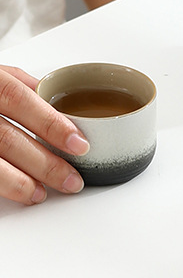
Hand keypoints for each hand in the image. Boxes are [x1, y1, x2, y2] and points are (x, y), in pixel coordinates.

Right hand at [0, 66, 89, 204]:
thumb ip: (19, 84)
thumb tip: (58, 105)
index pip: (19, 98)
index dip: (50, 123)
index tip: (79, 144)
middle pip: (7, 138)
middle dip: (44, 163)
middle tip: (70, 179)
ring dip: (21, 183)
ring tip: (42, 193)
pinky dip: (1, 186)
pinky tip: (17, 193)